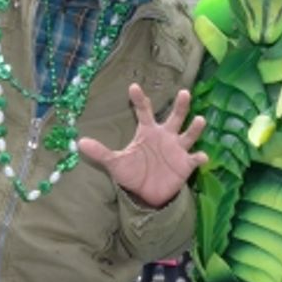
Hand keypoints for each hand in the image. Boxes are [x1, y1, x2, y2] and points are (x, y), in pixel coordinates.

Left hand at [78, 85, 206, 208]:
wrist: (148, 194)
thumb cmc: (133, 173)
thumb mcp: (115, 163)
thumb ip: (100, 152)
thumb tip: (79, 143)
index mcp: (147, 132)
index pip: (144, 111)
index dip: (139, 99)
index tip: (133, 87)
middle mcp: (165, 136)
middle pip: (174, 117)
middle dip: (180, 106)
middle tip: (183, 93)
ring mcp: (177, 149)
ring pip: (189, 134)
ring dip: (194, 128)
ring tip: (199, 120)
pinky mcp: (186, 164)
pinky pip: (195, 158)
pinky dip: (199, 157)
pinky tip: (201, 156)